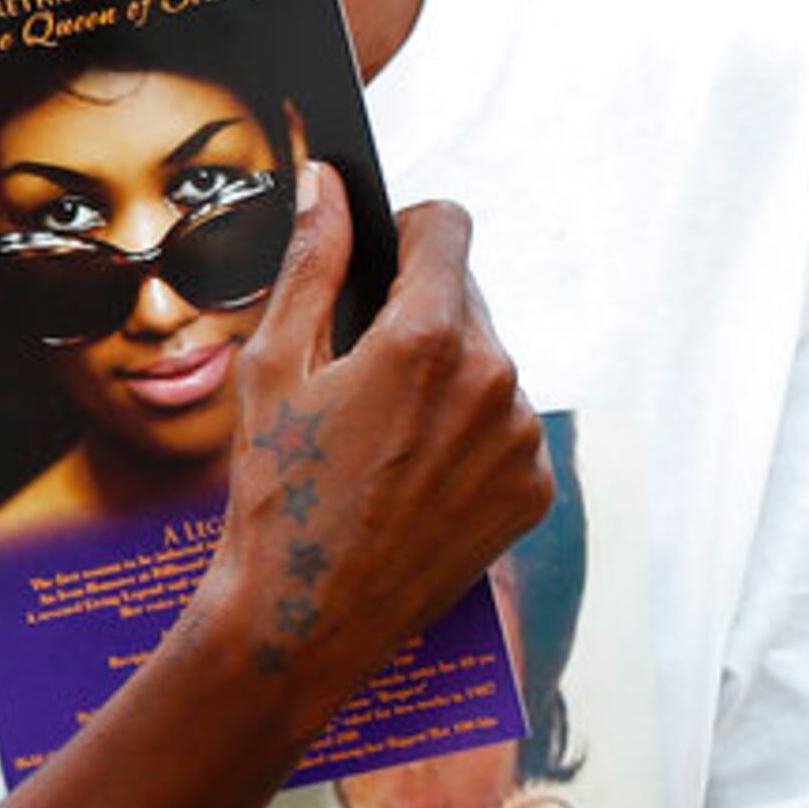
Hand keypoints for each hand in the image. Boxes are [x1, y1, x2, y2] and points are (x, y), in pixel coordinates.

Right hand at [206, 167, 554, 708]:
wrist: (305, 621)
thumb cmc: (274, 493)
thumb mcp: (274, 367)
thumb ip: (312, 262)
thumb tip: (330, 185)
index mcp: (427, 338)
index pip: (447, 225)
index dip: (407, 229)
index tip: (381, 258)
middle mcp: (494, 379)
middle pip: (465, 298)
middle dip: (417, 315)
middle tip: (359, 375)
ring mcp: (521, 440)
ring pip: (487, 365)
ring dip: (446, 378)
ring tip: (382, 438)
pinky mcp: (534, 489)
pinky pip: (506, 428)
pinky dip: (468, 437)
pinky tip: (414, 478)